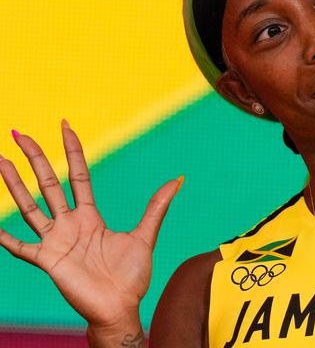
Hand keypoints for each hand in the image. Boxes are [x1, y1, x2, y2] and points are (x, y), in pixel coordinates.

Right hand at [0, 121, 180, 329]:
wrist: (121, 308)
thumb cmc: (131, 276)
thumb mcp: (145, 236)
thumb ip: (156, 207)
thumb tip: (177, 179)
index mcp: (90, 217)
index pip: (77, 176)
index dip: (72, 151)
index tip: (65, 126)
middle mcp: (69, 225)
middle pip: (48, 184)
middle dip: (35, 159)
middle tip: (19, 133)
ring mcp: (56, 242)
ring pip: (30, 206)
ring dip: (13, 185)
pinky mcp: (48, 261)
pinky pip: (20, 246)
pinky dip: (5, 236)